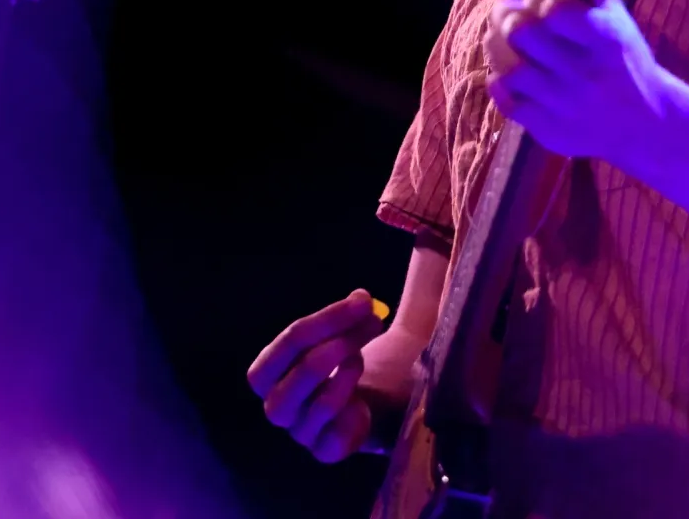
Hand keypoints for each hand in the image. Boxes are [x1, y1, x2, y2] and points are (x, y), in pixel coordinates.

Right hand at [246, 289, 389, 462]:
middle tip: (374, 322)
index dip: (328, 318)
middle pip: (304, 368)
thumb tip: (418, 238)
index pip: (291, 339)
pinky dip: (352, 410)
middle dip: (343, 340)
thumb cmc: (352, 360)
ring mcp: (300, 430)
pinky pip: (335, 433)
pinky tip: (363, 401)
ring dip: (350, 371)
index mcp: (270, 370)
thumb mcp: (354, 326)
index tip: (364, 300)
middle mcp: (277, 403)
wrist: (372, 408)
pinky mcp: (324, 451)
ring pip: (320, 400)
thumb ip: (368, 296)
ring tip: (363, 359)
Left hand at [485, 0, 669, 166]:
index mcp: (605, 38)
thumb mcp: (610, 12)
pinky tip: (512, 72)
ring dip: (497, 45)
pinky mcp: (548, 128)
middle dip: (506, 14)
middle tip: (511, 14)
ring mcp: (564, 103)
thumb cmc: (622, 55)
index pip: (551, 7)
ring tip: (505, 39)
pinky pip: (503, 98)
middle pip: (520, 32)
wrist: (643, 121)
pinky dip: (500, 79)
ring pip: (506, 66)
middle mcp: (584, 72)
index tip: (541, 0)